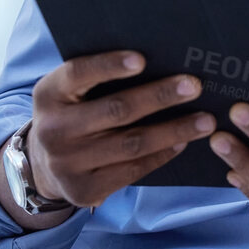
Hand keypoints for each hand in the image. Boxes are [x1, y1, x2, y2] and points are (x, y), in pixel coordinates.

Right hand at [27, 50, 216, 208]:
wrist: (43, 166)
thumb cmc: (72, 115)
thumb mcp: (70, 93)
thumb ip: (97, 79)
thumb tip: (158, 59)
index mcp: (48, 95)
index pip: (78, 74)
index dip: (108, 65)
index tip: (142, 59)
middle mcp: (53, 130)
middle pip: (116, 110)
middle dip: (160, 96)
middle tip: (194, 86)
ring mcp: (67, 164)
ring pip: (131, 144)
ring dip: (173, 130)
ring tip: (205, 120)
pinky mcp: (84, 190)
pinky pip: (132, 170)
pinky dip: (161, 155)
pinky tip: (182, 142)